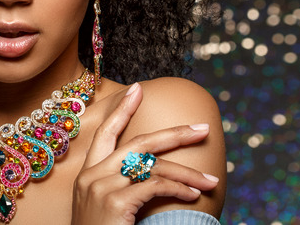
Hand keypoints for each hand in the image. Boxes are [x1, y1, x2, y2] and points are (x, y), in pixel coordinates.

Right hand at [71, 83, 219, 224]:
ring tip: (211, 179)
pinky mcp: (115, 201)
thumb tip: (155, 175)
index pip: (104, 134)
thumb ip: (122, 189)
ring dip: (187, 172)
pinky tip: (194, 194)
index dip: (121, 110)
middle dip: (173, 134)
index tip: (137, 89)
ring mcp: (101, 187)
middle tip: (201, 128)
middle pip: (138, 143)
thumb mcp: (104, 210)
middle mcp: (91, 176)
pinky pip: (155, 185)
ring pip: (153, 165)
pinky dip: (179, 187)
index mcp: (87, 175)